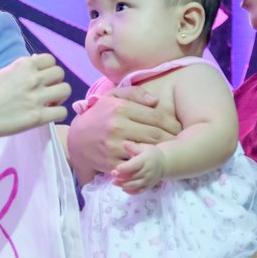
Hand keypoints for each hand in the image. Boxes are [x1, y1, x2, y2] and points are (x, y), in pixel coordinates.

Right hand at [0, 54, 70, 139]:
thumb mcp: (3, 74)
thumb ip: (21, 70)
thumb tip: (37, 65)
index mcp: (22, 65)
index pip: (50, 60)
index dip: (47, 70)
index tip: (41, 79)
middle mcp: (31, 78)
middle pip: (60, 74)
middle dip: (55, 82)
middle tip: (46, 92)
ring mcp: (35, 98)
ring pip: (65, 90)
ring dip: (59, 96)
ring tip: (48, 103)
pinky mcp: (37, 117)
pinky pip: (62, 112)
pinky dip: (57, 113)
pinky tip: (47, 115)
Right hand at [66, 86, 180, 176]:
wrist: (75, 141)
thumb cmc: (98, 116)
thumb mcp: (111, 97)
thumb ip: (134, 94)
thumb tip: (155, 100)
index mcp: (120, 108)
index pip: (155, 115)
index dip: (171, 122)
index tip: (179, 127)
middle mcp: (117, 126)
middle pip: (155, 133)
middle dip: (172, 138)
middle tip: (181, 140)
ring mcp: (114, 146)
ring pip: (148, 149)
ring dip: (163, 151)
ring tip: (173, 150)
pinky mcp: (112, 163)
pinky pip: (137, 164)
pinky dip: (148, 163)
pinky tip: (156, 161)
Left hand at [112, 142, 165, 192]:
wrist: (164, 163)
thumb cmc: (151, 153)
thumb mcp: (143, 147)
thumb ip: (133, 147)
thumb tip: (124, 143)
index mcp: (145, 160)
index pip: (135, 165)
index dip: (126, 168)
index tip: (117, 168)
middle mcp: (147, 171)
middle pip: (133, 176)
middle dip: (122, 176)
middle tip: (112, 174)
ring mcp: (148, 180)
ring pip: (135, 185)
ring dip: (124, 185)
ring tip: (114, 182)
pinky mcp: (148, 186)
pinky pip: (139, 191)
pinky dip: (131, 191)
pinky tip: (123, 188)